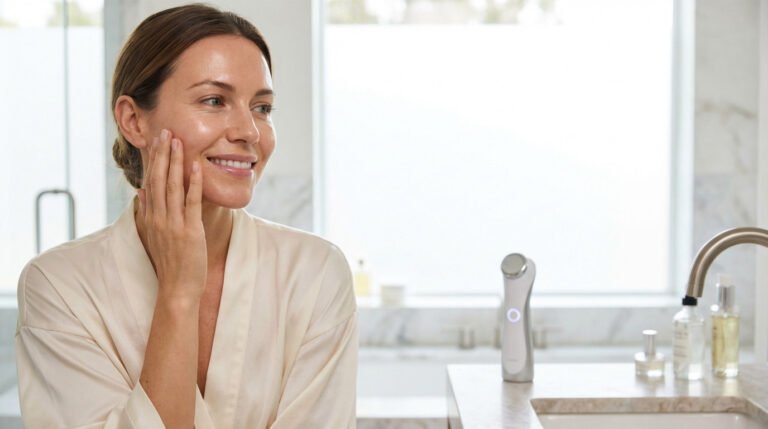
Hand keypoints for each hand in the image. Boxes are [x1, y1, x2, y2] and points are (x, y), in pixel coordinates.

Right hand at [137, 129, 206, 301]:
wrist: (177, 289)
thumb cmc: (170, 263)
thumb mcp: (153, 236)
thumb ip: (146, 213)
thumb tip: (141, 192)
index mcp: (150, 218)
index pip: (150, 182)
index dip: (153, 160)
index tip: (155, 141)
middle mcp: (158, 218)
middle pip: (158, 179)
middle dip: (161, 154)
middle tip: (165, 131)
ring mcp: (173, 224)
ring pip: (172, 186)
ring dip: (175, 162)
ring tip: (177, 141)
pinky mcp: (189, 231)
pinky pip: (191, 202)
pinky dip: (193, 183)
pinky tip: (196, 166)